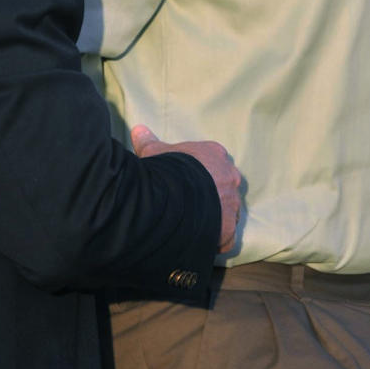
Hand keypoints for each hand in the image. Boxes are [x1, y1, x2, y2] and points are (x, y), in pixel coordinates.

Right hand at [131, 124, 241, 252]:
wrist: (172, 197)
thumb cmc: (165, 170)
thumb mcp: (153, 152)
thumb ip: (148, 141)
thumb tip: (138, 128)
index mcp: (214, 155)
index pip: (213, 162)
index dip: (201, 172)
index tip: (188, 182)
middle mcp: (229, 177)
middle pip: (225, 186)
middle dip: (212, 193)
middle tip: (192, 203)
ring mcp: (232, 203)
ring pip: (228, 211)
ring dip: (216, 216)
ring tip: (194, 224)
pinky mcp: (229, 228)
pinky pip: (226, 236)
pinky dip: (216, 239)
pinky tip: (199, 240)